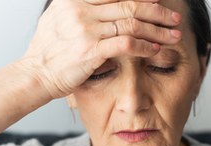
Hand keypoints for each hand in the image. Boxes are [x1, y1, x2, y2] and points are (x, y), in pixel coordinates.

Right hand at [19, 0, 181, 99]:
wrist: (36, 73)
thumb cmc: (49, 51)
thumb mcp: (59, 19)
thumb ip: (81, 9)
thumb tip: (103, 5)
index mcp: (75, 0)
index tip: (158, 3)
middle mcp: (82, 10)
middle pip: (129, 5)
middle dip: (157, 12)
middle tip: (174, 19)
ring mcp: (86, 29)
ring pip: (132, 23)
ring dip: (157, 30)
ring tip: (172, 36)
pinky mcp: (91, 50)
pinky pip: (126, 44)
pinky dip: (144, 46)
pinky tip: (155, 50)